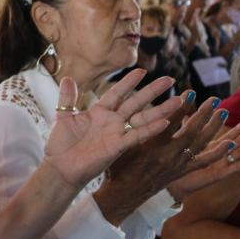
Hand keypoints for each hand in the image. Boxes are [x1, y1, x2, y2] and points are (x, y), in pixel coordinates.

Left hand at [43, 69, 180, 187]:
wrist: (59, 167)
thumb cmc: (60, 145)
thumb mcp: (63, 116)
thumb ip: (67, 98)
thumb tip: (68, 77)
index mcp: (99, 113)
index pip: (117, 94)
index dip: (128, 83)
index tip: (142, 70)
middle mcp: (111, 122)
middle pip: (135, 103)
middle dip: (152, 91)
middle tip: (170, 80)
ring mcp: (116, 134)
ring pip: (143, 118)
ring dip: (161, 110)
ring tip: (180, 100)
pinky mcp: (117, 147)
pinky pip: (137, 136)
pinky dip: (151, 129)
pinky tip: (166, 121)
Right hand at [103, 93, 239, 203]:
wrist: (125, 193)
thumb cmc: (120, 166)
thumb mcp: (124, 145)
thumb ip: (136, 128)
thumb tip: (144, 107)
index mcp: (152, 147)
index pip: (170, 123)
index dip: (181, 107)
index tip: (190, 92)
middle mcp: (168, 156)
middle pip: (191, 133)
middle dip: (203, 115)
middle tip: (214, 100)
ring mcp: (178, 165)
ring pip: (201, 145)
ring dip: (214, 128)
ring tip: (223, 113)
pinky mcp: (183, 172)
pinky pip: (205, 162)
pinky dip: (219, 152)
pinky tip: (230, 143)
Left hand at [166, 118, 239, 200]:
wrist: (168, 183)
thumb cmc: (171, 164)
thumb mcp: (180, 142)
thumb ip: (185, 129)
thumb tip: (184, 113)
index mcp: (208, 150)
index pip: (226, 138)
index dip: (237, 130)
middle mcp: (214, 158)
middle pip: (234, 144)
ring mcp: (217, 166)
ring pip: (236, 154)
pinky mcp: (216, 175)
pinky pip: (232, 168)